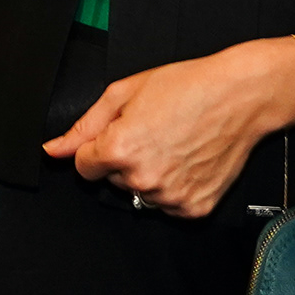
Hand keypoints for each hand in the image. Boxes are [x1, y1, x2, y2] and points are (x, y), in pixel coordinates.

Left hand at [45, 43, 294, 217]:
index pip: (83, 167)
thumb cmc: (187, 87)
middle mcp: (142, 179)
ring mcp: (170, 197)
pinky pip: (169, 205)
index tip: (119, 135)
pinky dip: (175, 187)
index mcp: (119, 149)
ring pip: (141, 194)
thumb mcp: (125, 93)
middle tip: (154, 132)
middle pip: (113, 180)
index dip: (98, 148)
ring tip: (174, 144)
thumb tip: (54, 150)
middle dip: (125, 159)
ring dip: (150, 174)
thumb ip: (85, 127)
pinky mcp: (194, 208)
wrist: (239, 96)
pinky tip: (188, 161)